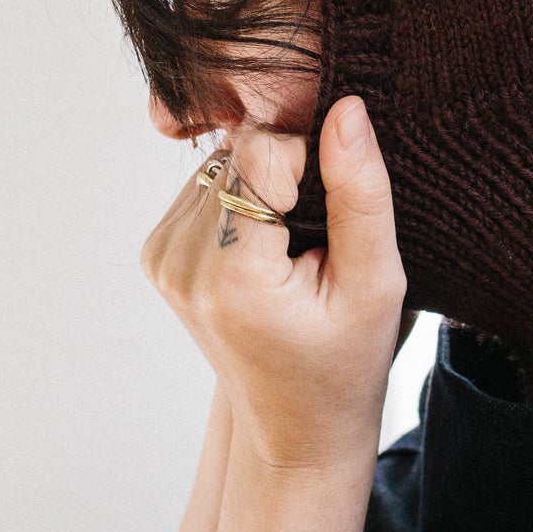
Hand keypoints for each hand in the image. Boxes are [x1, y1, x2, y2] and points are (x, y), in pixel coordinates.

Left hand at [141, 97, 406, 472]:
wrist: (294, 423)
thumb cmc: (346, 360)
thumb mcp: (376, 281)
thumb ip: (361, 192)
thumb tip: (347, 108)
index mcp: (230, 276)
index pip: (264, 151)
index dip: (312, 161)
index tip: (335, 213)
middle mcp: (179, 262)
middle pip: (240, 151)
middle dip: (288, 172)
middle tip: (319, 234)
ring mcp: (160, 258)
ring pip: (223, 161)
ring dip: (266, 183)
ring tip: (296, 244)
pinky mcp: (157, 253)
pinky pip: (208, 184)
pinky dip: (244, 197)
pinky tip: (270, 244)